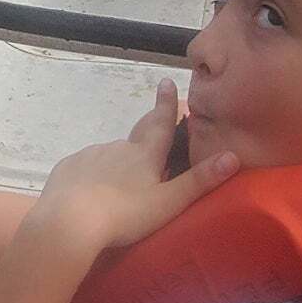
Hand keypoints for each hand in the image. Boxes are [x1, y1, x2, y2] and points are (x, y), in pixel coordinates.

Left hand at [29, 81, 237, 252]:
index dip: (166, 104)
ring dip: (119, 164)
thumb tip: (233, 156)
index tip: (166, 81)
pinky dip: (94, 175)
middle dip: (145, 138)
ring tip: (122, 187)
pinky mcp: (68, 167)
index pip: (160, 124)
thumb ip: (199, 180)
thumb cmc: (125, 214)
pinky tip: (93, 191)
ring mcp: (90, 155)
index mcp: (143, 154)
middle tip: (150, 148)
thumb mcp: (169, 201)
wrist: (69, 220)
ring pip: (110, 155)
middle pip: (136, 140)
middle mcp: (117, 147)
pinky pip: (86, 166)